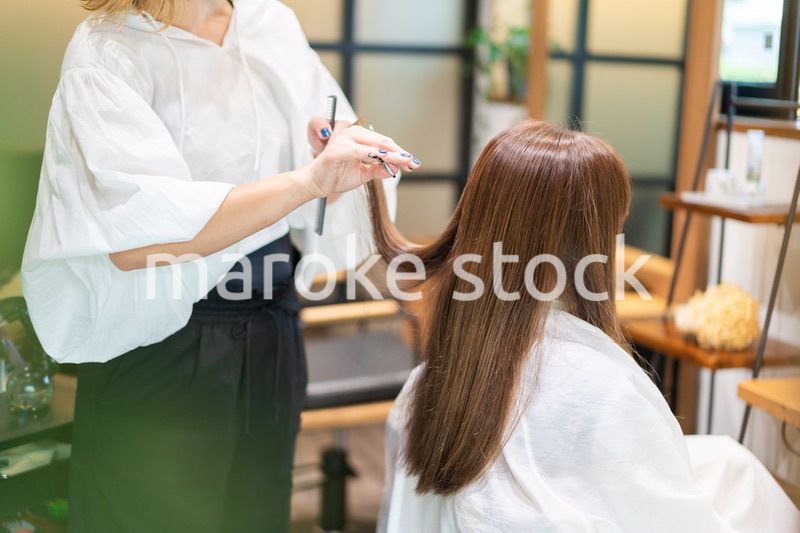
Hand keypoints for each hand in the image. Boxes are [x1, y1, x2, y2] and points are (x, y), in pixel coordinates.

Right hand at [302, 124, 420, 197]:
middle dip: (400, 153)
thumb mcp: (363, 174)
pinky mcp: (339, 149)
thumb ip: (379, 170)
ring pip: (375, 144)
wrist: (316, 183)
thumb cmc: (337, 175)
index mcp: (358, 138)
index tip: (412, 163)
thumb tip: (396, 168)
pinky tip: (388, 160)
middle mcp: (352, 134)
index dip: (399, 152)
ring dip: (392, 153)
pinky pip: (362, 152)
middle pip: (383, 141)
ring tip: (405, 161)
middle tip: (413, 164)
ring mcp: (345, 140)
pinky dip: (376, 155)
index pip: (384, 143)